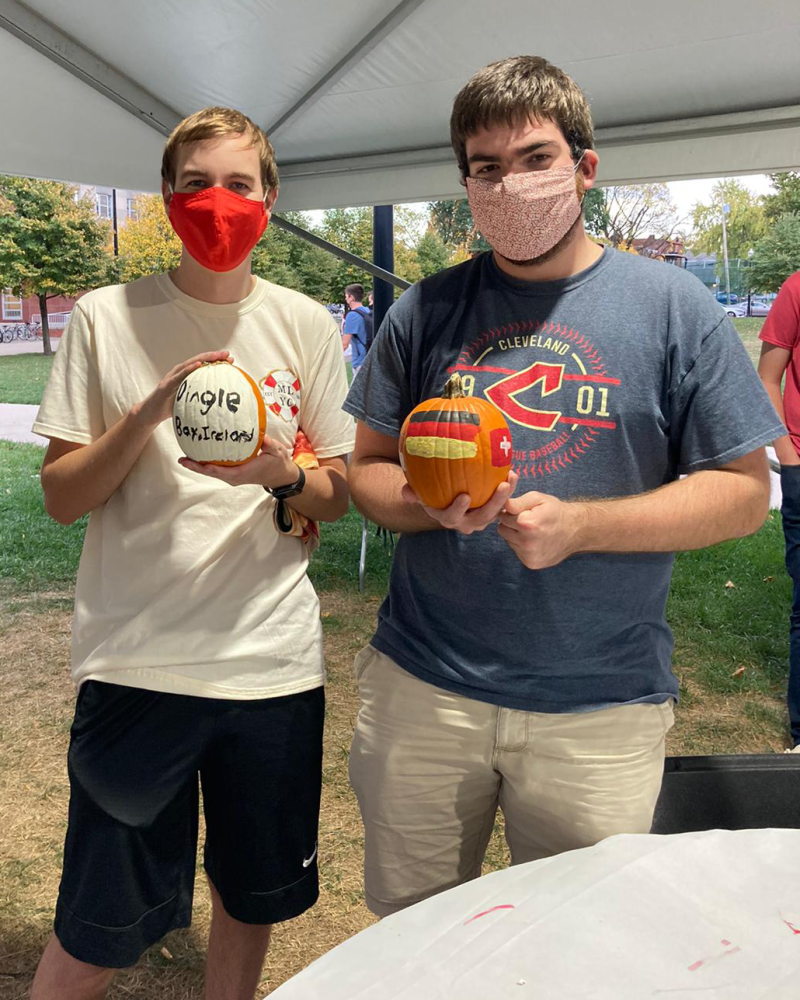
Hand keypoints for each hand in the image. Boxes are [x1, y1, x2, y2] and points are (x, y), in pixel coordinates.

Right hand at [134, 351, 230, 429]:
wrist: (150, 414)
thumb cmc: (170, 408)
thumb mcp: (188, 401)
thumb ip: (199, 398)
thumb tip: (219, 405)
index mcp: (185, 376)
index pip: (202, 365)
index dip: (216, 361)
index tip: (231, 360)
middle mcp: (179, 373)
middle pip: (198, 361)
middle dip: (213, 356)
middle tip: (228, 354)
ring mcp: (172, 377)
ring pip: (190, 364)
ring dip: (204, 359)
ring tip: (217, 356)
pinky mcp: (166, 384)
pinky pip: (179, 375)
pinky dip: (189, 369)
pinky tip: (199, 364)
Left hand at [178, 434, 298, 488]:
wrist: (281, 476)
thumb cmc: (278, 463)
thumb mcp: (277, 452)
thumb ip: (270, 445)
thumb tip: (262, 437)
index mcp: (243, 473)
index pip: (221, 471)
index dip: (207, 467)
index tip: (195, 462)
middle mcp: (235, 477)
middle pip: (212, 473)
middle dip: (196, 467)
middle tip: (181, 459)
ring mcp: (234, 477)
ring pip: (212, 473)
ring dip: (198, 467)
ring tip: (185, 458)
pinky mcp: (234, 474)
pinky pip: (217, 470)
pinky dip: (206, 465)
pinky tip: (199, 456)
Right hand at [401, 472, 518, 534]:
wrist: (444, 502)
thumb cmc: (430, 494)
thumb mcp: (420, 493)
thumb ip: (413, 493)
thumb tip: (405, 491)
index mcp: (448, 518)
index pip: (452, 518)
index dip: (458, 509)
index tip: (464, 496)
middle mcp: (466, 522)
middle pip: (482, 518)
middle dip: (494, 503)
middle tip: (502, 486)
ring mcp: (481, 518)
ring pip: (496, 511)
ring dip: (506, 496)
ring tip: (511, 477)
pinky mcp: (491, 511)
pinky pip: (503, 502)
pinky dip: (508, 489)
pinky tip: (512, 471)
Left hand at [497, 490, 586, 568]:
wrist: (576, 530)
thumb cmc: (555, 511)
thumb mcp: (538, 499)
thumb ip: (518, 501)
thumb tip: (502, 505)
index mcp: (527, 524)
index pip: (503, 516)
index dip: (512, 511)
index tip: (524, 511)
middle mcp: (527, 543)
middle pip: (502, 530)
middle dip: (511, 524)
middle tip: (528, 520)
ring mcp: (529, 555)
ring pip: (508, 541)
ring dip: (516, 535)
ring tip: (533, 530)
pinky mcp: (531, 563)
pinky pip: (516, 551)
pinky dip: (522, 545)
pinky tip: (536, 540)